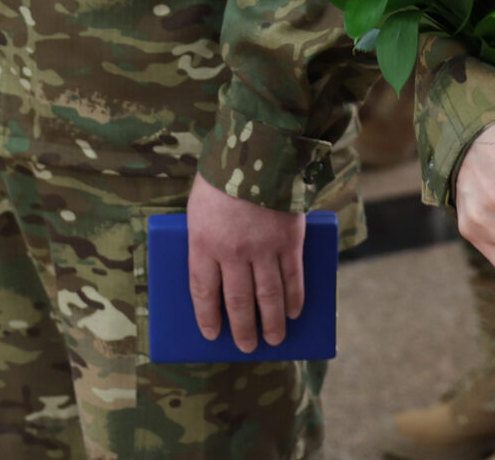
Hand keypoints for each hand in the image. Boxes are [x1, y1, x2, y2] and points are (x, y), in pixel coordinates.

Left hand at [186, 174, 306, 352]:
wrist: (257, 148)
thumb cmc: (221, 177)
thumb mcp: (199, 207)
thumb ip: (204, 238)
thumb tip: (212, 272)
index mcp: (203, 242)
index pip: (204, 291)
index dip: (207, 316)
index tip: (211, 334)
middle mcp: (233, 252)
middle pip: (238, 301)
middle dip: (243, 328)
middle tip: (246, 346)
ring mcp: (264, 248)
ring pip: (268, 297)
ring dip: (272, 323)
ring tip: (274, 340)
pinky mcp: (289, 241)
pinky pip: (293, 278)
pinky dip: (295, 299)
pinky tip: (295, 313)